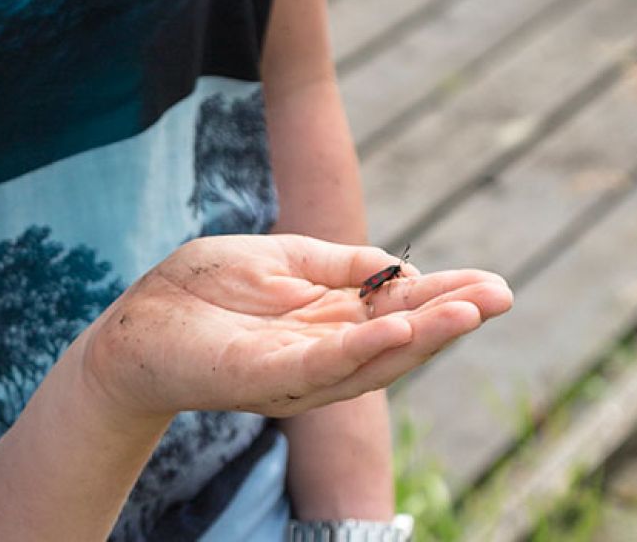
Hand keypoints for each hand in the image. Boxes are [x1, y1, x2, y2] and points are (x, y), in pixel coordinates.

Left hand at [79, 235, 511, 420]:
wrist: (135, 325)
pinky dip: (364, 349)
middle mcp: (324, 355)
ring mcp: (296, 372)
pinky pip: (321, 366)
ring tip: (468, 310)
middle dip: (451, 319)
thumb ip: (340, 264)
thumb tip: (403, 270)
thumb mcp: (282, 259)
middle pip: (398, 340)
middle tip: (502, 296)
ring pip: (372, 359)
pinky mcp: (262, 379)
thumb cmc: (203, 289)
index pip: (399, 311)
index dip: (446, 296)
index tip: (496, 284)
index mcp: (330, 322)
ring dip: (422, 336)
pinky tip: (400, 331)